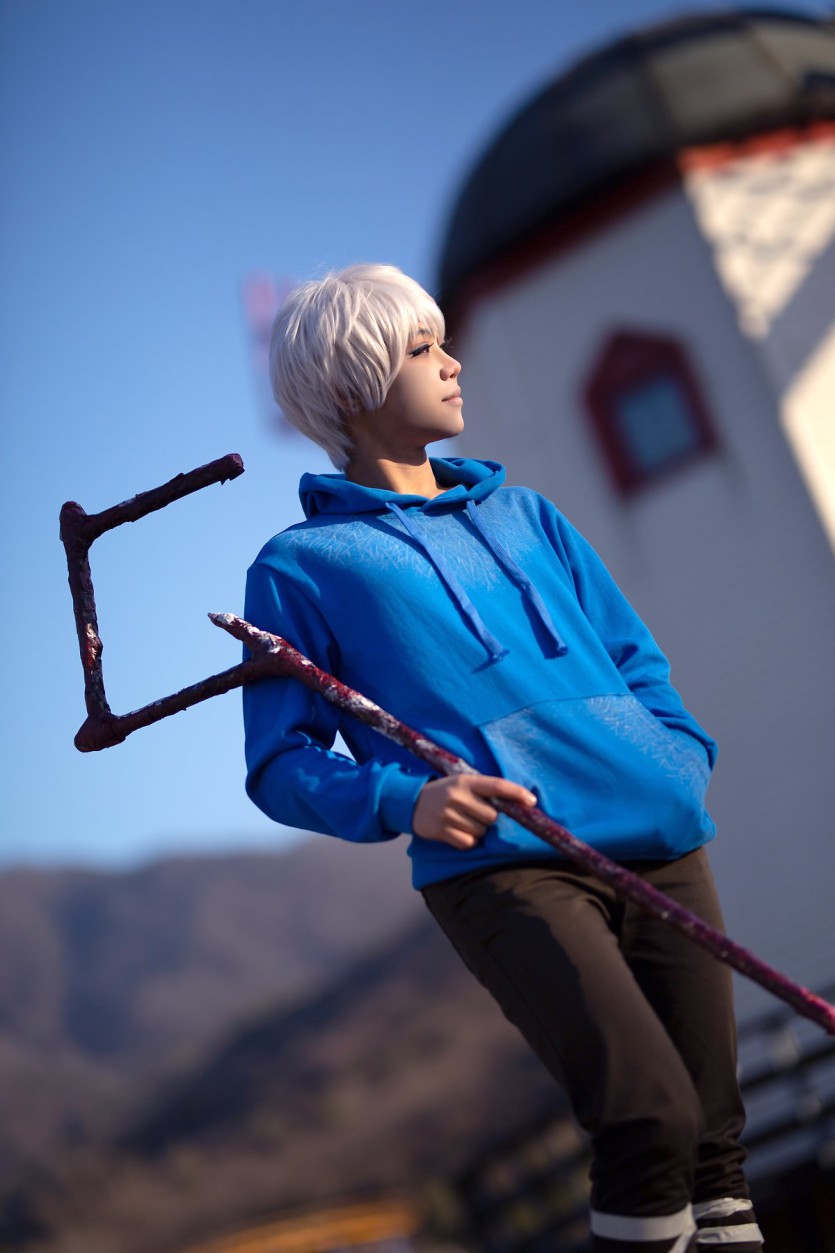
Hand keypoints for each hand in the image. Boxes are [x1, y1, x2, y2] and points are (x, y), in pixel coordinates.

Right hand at [412, 775, 537, 849]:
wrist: (411, 802)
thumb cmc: (446, 792)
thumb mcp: (462, 783)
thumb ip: (484, 791)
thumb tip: (517, 804)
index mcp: (466, 781)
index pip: (497, 786)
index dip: (516, 793)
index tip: (531, 802)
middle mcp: (457, 796)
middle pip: (491, 816)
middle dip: (489, 818)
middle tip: (475, 813)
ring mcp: (448, 814)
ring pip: (480, 831)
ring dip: (477, 830)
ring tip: (463, 821)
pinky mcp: (441, 830)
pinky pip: (468, 843)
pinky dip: (467, 841)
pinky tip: (457, 832)